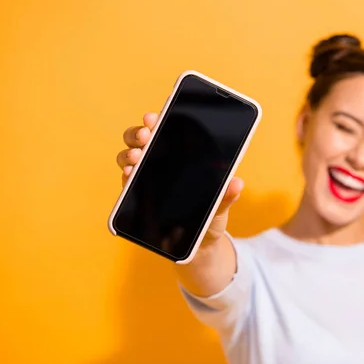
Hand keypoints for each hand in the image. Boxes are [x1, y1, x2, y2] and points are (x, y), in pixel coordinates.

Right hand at [116, 112, 243, 246]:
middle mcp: (162, 162)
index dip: (159, 119)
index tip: (155, 117)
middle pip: (143, 139)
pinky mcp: (139, 197)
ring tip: (136, 157)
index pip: (168, 130)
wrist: (200, 245)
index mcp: (184, 156)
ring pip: (130, 157)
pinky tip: (130, 174)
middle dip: (139, 133)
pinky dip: (126, 176)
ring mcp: (148, 178)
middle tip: (146, 135)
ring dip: (129, 153)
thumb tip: (237, 183)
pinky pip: (127, 182)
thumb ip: (227, 195)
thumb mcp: (222, 206)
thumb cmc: (211, 217)